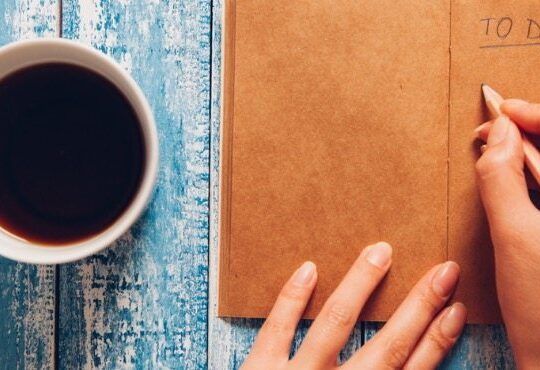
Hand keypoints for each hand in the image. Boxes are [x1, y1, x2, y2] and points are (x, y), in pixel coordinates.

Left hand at [242, 243, 465, 369]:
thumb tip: (404, 368)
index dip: (437, 341)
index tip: (457, 309)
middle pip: (389, 346)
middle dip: (419, 307)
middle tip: (444, 271)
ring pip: (335, 324)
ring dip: (360, 285)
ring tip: (380, 251)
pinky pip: (276, 329)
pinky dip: (292, 299)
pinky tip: (308, 268)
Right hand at [476, 101, 539, 367]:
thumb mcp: (515, 239)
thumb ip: (503, 180)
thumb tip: (496, 132)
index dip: (533, 116)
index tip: (498, 108)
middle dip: (525, 134)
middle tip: (486, 131)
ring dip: (524, 156)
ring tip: (493, 150)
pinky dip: (528, 179)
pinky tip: (508, 179)